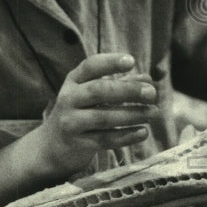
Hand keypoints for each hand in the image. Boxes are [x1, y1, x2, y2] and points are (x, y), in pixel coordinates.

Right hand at [37, 53, 160, 174]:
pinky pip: (104, 140)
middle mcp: (69, 99)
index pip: (90, 66)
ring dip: (132, 115)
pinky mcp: (77, 144)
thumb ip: (121, 84)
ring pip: (103, 117)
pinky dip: (126, 136)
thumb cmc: (82, 110)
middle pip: (98, 91)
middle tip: (152, 93)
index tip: (132, 61)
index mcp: (74, 80)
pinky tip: (143, 132)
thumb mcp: (94, 93)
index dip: (110, 62)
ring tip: (154, 113)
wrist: (53, 144)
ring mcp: (70, 122)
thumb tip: (148, 79)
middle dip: (128, 91)